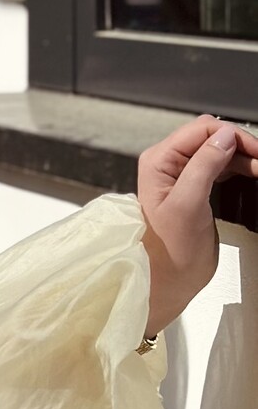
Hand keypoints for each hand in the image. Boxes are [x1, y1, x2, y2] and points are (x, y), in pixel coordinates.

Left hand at [136, 115, 257, 335]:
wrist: (165, 279)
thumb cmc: (169, 249)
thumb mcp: (188, 204)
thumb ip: (203, 166)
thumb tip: (224, 135)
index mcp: (160, 160)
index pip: (201, 129)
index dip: (232, 135)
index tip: (257, 152)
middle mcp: (168, 162)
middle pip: (211, 136)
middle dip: (240, 144)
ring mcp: (181, 175)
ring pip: (219, 151)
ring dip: (243, 157)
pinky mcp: (195, 189)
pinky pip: (220, 167)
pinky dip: (239, 168)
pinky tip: (253, 175)